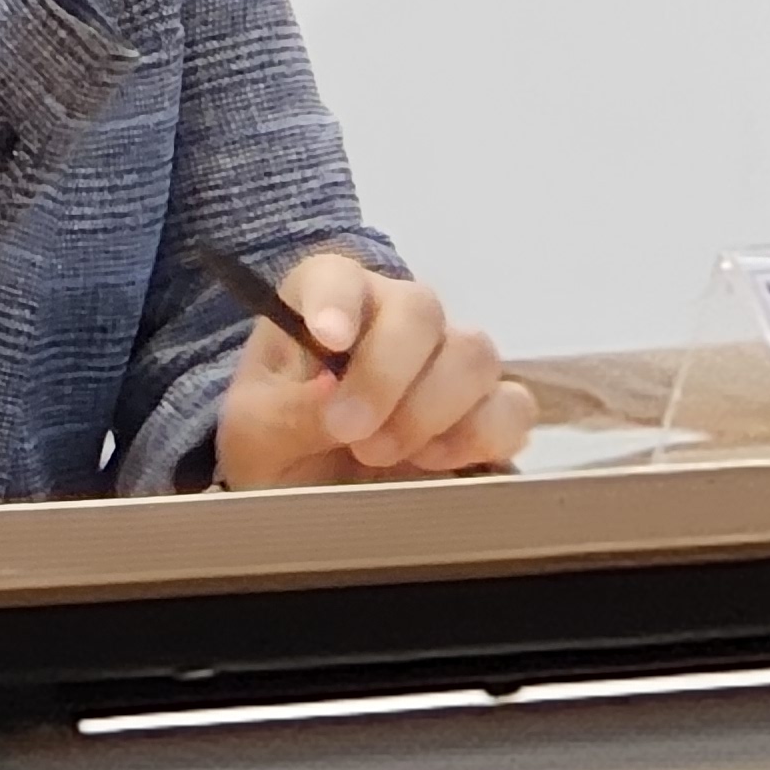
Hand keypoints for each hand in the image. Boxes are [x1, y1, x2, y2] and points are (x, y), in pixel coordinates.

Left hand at [213, 252, 534, 487]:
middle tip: (349, 432)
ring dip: (431, 410)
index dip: (338, 300)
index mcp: (323, 301)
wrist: (315, 495)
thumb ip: (286, 413)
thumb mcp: (256, 436)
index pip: (336, 274)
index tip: (328, 338)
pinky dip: (479, 437)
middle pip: (421, 311)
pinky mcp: (487, 411)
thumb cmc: (277, 446)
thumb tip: (331, 394)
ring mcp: (447, 360)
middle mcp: (393, 316)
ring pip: (474, 354)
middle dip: (387, 376)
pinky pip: (513, 408)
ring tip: (380, 454)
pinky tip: (431, 461)